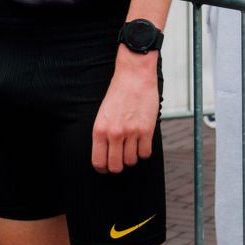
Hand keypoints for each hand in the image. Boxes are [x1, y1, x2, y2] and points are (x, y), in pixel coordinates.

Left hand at [91, 53, 158, 173]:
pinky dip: (144, 152)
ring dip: (132, 158)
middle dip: (118, 166)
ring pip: (131, 161)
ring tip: (132, 147)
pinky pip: (146, 154)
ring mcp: (131, 132)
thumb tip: (106, 154)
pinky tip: (142, 143)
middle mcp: (114, 133)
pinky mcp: (146, 130)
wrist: (134, 77)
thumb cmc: (118, 94)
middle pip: (116, 166)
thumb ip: (103, 134)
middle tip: (121, 159)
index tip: (106, 167)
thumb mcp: (103, 115)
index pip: (98, 161)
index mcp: (99, 130)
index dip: (103, 168)